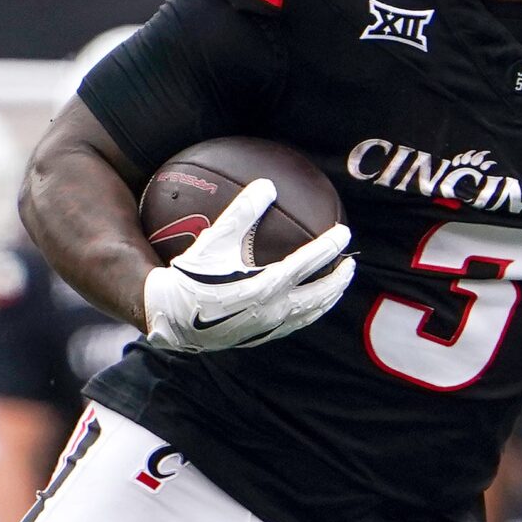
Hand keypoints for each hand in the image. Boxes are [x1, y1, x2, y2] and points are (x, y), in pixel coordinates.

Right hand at [140, 178, 353, 353]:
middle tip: (351, 264)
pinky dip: (308, 313)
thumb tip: (266, 184)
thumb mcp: (214, 240)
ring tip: (337, 286)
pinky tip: (307, 305)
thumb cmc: (190, 276)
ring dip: (327, 299)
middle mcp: (272, 310)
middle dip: (338, 280)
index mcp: (265, 286)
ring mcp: (267, 327)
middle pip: (318, 295)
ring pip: (309, 314)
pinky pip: (292, 325)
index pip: (308, 263)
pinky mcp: (259, 337)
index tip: (344, 232)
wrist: (170, 316)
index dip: (329, 247)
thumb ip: (240, 211)